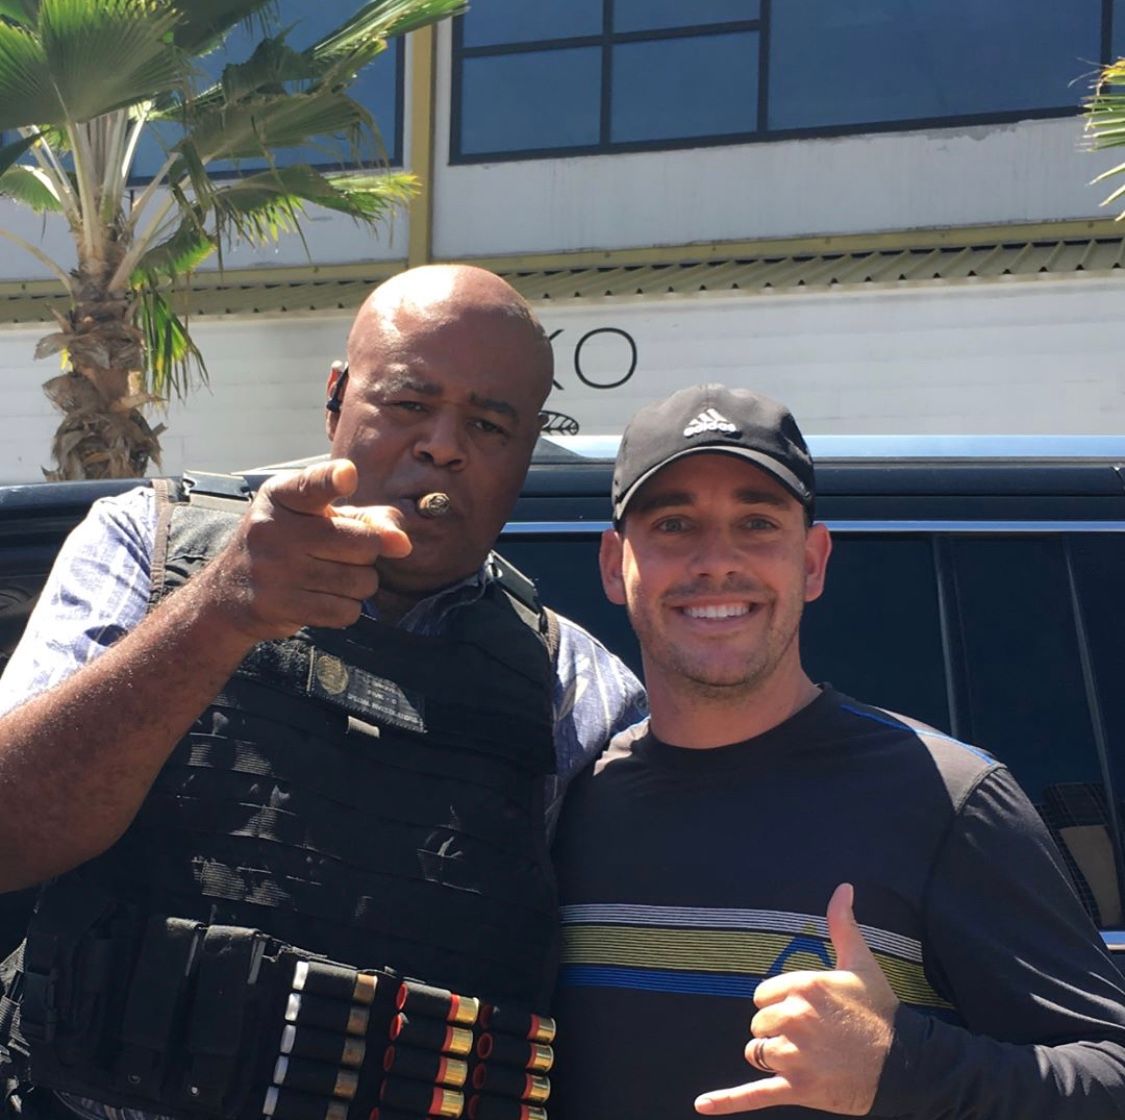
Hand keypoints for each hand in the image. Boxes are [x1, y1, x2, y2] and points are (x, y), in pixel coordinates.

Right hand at [198, 458, 411, 641]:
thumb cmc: (288, 545)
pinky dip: (346, 608)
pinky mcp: (278, 605)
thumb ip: (366, 519)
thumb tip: (401, 543)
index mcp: (282, 496)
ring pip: (360, 581)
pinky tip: (324, 598)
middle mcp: (274, 528)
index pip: (313, 485)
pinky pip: (345, 611)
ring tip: (333, 577)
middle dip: (367, 553)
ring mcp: (274, 569)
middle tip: (345, 554)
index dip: (333, 480)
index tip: (347, 475)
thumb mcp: (317, 518)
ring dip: (359, 584)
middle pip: (362, 543)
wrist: (229, 592)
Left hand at [695, 883, 897, 1115]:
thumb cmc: (879, 1010)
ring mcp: (795, 1054)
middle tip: (813, 1038)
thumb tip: (843, 887)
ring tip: (805, 1059)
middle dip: (778, 1031)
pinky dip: (726, 1101)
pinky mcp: (797, 1087)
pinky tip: (702, 1103)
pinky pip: (753, 1093)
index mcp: (803, 985)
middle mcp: (795, 1017)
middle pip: (758, 1025)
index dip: (780, 1005)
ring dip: (773, 1058)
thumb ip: (842, 923)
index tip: (808, 1012)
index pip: (762, 995)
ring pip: (756, 1052)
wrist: (907, 1064)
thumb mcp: (859, 962)